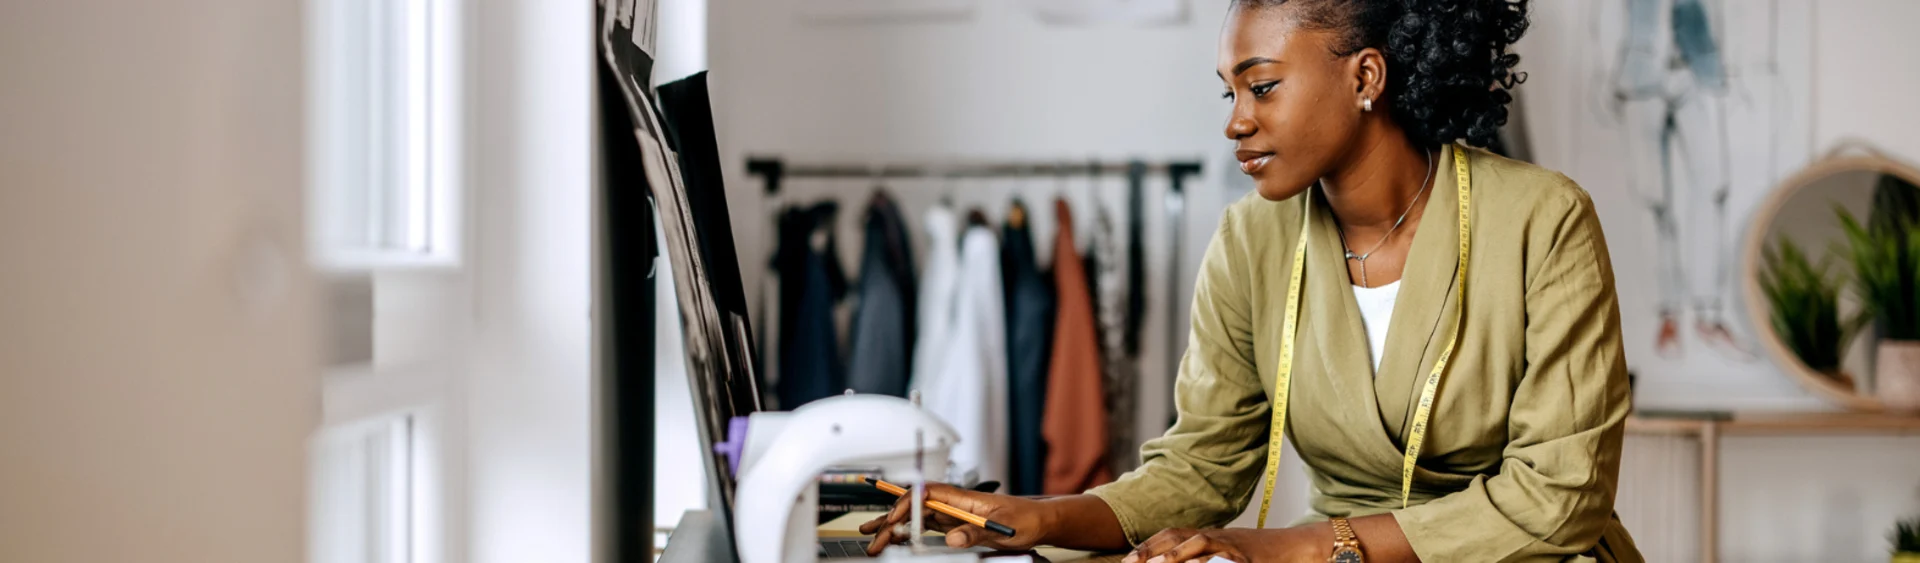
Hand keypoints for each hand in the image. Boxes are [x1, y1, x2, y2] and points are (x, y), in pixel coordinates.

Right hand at [855, 482, 1052, 555]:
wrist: (1038, 522)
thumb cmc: (1024, 518)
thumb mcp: (1002, 528)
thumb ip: (975, 533)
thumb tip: (952, 537)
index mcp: (964, 497)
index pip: (928, 494)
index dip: (908, 503)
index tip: (896, 517)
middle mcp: (954, 503)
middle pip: (916, 507)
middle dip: (892, 520)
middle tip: (875, 539)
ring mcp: (951, 513)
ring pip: (915, 516)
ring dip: (893, 525)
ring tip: (871, 535)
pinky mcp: (953, 524)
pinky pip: (924, 526)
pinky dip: (906, 531)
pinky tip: (893, 535)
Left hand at [1123, 527, 1320, 562]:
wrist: (1297, 547)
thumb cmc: (1259, 554)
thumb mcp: (1226, 552)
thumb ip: (1202, 556)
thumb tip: (1172, 561)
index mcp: (1208, 535)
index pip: (1171, 534)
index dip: (1147, 545)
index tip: (1128, 560)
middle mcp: (1216, 537)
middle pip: (1177, 537)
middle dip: (1151, 551)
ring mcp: (1231, 546)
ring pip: (1198, 545)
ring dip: (1174, 555)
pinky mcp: (1246, 558)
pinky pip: (1223, 561)